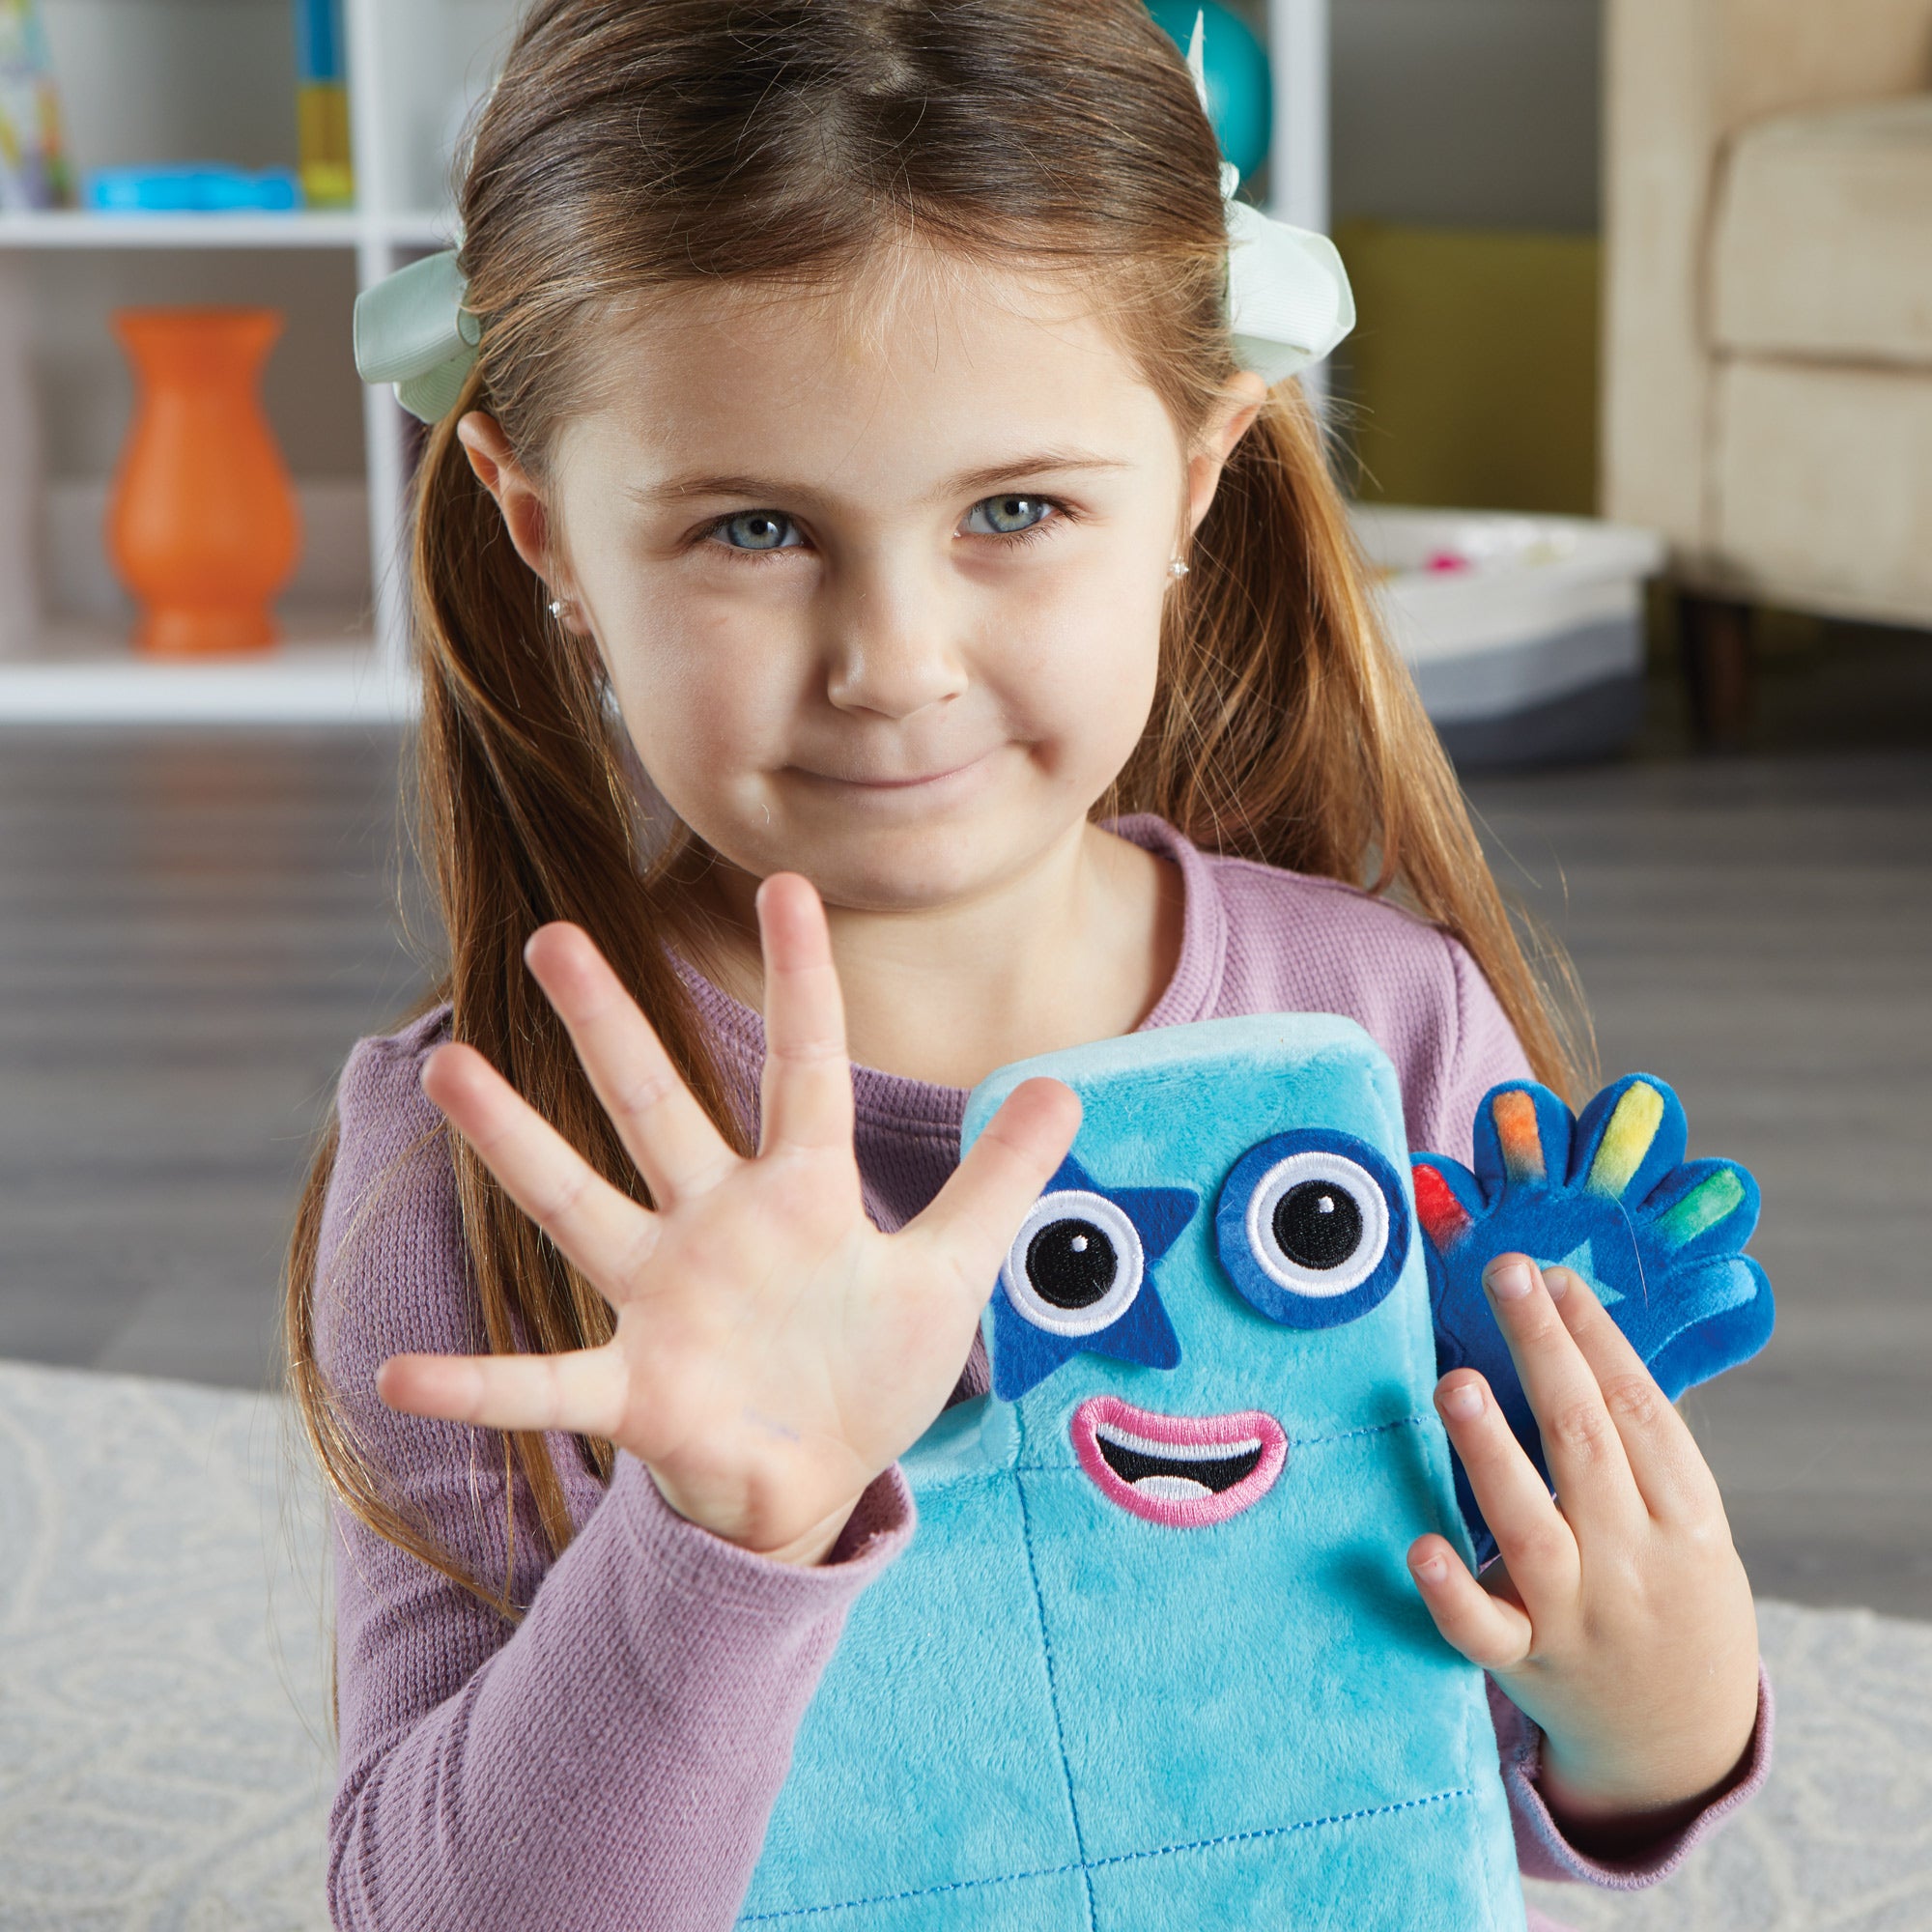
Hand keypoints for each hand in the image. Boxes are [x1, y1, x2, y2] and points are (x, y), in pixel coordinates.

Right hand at [375, 873, 1080, 1566]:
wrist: (820, 1479)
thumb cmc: (871, 1365)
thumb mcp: (952, 1271)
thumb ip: (1000, 1179)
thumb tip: (1067, 1085)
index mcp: (802, 1193)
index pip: (805, 1067)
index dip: (801, 981)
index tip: (786, 886)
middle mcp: (718, 1225)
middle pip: (659, 1106)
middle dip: (611, 1024)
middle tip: (556, 935)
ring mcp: (667, 1300)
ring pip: (582, 1204)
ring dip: (518, 1143)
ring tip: (449, 1068)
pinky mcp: (636, 1388)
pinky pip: (544, 1382)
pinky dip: (477, 1382)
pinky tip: (400, 1377)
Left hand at [1406, 1253, 1759, 1844]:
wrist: (1683, 1739)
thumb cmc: (1669, 1592)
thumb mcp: (1683, 1521)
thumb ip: (1629, 1446)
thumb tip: (1560, 1324)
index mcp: (1686, 1516)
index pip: (1639, 1411)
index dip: (1596, 1339)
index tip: (1552, 1276)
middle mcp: (1634, 1560)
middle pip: (1585, 1443)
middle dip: (1545, 1352)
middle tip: (1505, 1275)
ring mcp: (1578, 1615)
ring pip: (1530, 1527)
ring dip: (1491, 1453)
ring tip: (1455, 1384)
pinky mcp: (1528, 1663)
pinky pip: (1485, 1630)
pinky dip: (1453, 1592)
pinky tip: (1420, 1547)